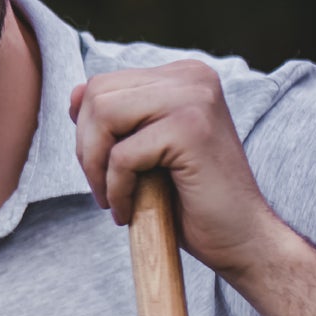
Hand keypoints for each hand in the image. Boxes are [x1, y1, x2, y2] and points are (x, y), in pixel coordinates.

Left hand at [69, 59, 282, 280]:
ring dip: (95, 168)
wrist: (240, 238)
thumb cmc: (190, 201)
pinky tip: (129, 212)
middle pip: (97, 95)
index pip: (103, 85)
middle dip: (86, 149)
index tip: (103, 169)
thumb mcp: (143, 150)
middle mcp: (192, 77)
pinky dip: (115, 190)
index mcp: (182, 76)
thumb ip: (114, 120)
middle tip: (104, 188)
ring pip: (103, 117)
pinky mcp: (191, 130)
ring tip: (113, 199)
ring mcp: (195, 98)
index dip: (88, 132)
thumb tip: (74, 93)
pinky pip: (121, 156)